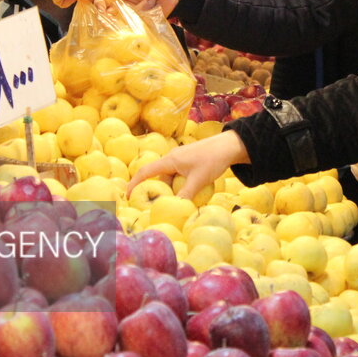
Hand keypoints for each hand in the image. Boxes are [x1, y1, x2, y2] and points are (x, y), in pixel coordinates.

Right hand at [126, 131, 250, 198]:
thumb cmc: (213, 159)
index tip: (127, 196)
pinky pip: (180, 176)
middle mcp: (172, 158)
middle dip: (159, 192)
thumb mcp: (198, 180)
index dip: (134, 183)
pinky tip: (192, 193)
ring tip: (182, 201)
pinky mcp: (189, 161)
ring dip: (174, 190)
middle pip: (160, 178)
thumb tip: (174, 210)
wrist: (230, 145)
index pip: (146, 172)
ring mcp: (181, 159)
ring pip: (171, 178)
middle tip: (161, 206)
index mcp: (170, 160)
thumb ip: (185, 195)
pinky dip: (182, 185)